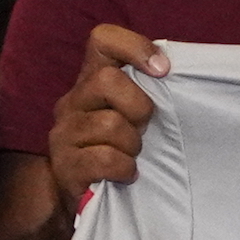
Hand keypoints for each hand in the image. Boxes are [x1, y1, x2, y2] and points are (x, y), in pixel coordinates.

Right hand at [46, 23, 166, 193]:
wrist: (89, 199)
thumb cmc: (122, 149)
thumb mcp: (134, 113)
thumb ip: (148, 89)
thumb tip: (176, 70)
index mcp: (91, 81)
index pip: (103, 40)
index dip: (134, 47)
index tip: (162, 71)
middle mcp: (72, 101)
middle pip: (105, 80)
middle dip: (139, 106)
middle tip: (144, 127)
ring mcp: (64, 133)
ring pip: (109, 124)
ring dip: (132, 144)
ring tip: (131, 155)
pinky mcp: (64, 165)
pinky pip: (104, 158)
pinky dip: (124, 168)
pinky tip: (125, 174)